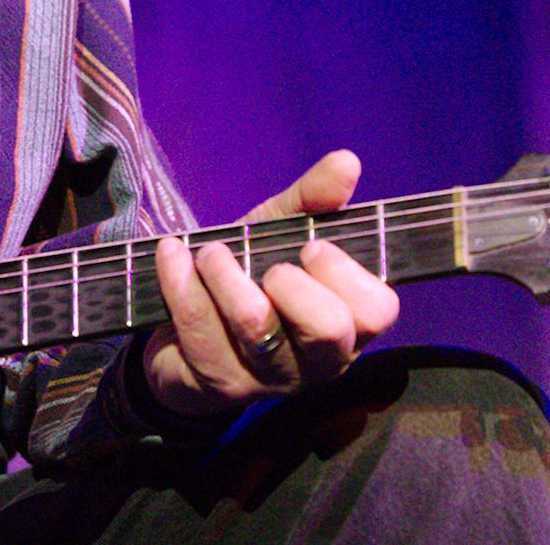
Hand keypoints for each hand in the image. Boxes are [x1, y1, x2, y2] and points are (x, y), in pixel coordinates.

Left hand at [140, 149, 399, 418]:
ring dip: (224, 272)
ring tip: (209, 252)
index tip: (311, 247)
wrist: (184, 330)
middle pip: (328, 330)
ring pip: (254, 326)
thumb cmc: (251, 275)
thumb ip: (314, 200)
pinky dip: (180, 282)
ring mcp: (267, 380)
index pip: (378, 310)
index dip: (344, 272)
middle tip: (269, 265)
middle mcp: (317, 362)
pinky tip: (172, 256)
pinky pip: (200, 331)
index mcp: (348, 324)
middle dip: (290, 281)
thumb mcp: (281, 232)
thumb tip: (347, 161)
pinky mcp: (218, 387)